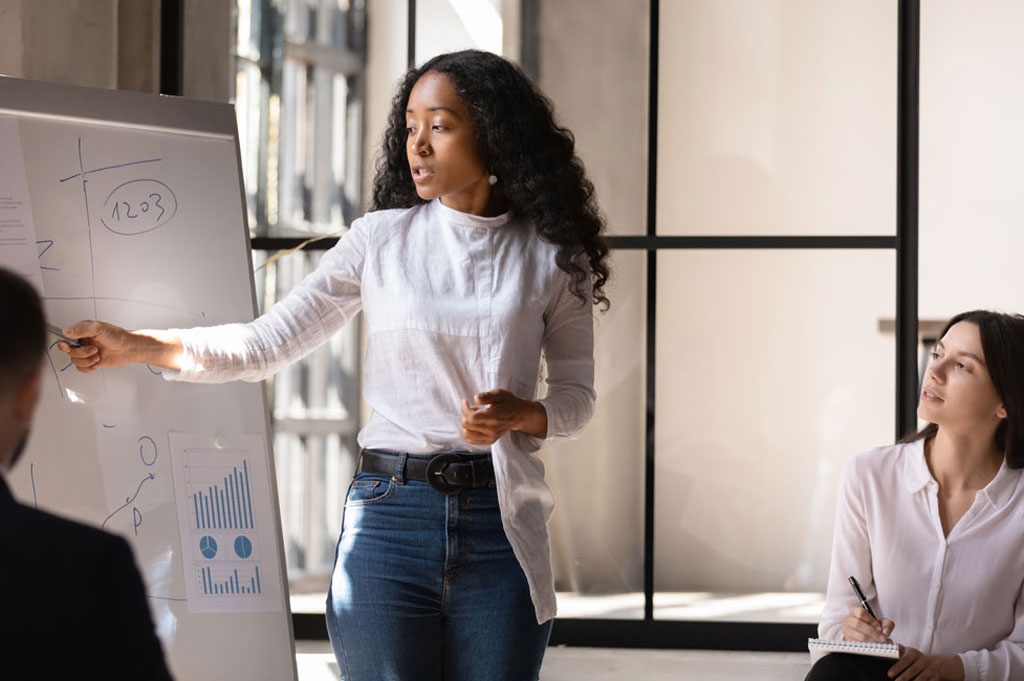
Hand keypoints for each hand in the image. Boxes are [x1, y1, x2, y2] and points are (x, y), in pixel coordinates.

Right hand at [56, 319, 175, 372]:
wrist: (129, 348)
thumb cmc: (117, 336)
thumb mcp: (98, 328)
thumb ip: (82, 329)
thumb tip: (66, 331)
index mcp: (81, 332)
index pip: (64, 338)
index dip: (64, 344)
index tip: (69, 346)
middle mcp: (82, 342)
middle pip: (69, 352)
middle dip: (82, 353)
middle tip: (94, 349)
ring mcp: (86, 352)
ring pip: (75, 361)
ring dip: (88, 360)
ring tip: (98, 354)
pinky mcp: (91, 362)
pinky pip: (81, 369)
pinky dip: (89, 367)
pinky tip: (98, 361)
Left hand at [460, 389, 545, 444]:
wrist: (519, 414)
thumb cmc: (508, 402)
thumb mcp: (499, 394)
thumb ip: (487, 396)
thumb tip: (476, 398)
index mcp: (493, 417)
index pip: (471, 418)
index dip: (464, 409)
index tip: (465, 401)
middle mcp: (492, 430)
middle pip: (467, 425)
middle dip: (465, 414)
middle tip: (472, 407)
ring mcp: (491, 437)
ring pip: (467, 434)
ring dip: (466, 424)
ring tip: (474, 416)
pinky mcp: (490, 441)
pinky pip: (471, 440)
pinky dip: (469, 431)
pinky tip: (476, 423)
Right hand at [842, 607, 893, 643]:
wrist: (867, 633)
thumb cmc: (873, 626)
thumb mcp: (882, 622)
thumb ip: (887, 625)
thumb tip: (885, 633)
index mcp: (854, 612)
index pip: (861, 613)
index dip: (872, 621)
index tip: (879, 628)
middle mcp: (848, 620)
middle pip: (858, 624)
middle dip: (872, 632)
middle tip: (882, 638)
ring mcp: (847, 631)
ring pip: (859, 636)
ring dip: (872, 640)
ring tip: (880, 642)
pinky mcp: (849, 641)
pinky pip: (859, 644)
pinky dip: (869, 646)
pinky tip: (875, 646)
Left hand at [887, 647, 946, 680]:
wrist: (939, 664)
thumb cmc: (918, 659)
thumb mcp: (909, 652)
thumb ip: (898, 649)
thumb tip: (885, 645)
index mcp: (914, 654)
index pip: (905, 660)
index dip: (897, 667)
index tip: (889, 674)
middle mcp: (922, 661)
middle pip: (912, 670)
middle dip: (904, 677)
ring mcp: (930, 670)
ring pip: (921, 678)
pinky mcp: (935, 678)